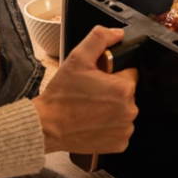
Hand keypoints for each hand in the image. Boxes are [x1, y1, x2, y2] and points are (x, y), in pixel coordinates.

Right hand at [32, 26, 138, 153]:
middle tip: (91, 93)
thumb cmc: (61, 95)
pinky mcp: (119, 144)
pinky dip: (110, 126)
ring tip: (90, 108)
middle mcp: (129, 110)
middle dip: (112, 91)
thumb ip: (99, 38)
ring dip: (112, 108)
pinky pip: (120, 129)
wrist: (47, 125)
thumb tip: (117, 34)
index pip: (129, 72)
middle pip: (127, 93)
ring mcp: (125, 129)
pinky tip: (93, 122)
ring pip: (124, 111)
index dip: (113, 73)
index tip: (98, 79)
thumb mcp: (78, 58)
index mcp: (124, 88)